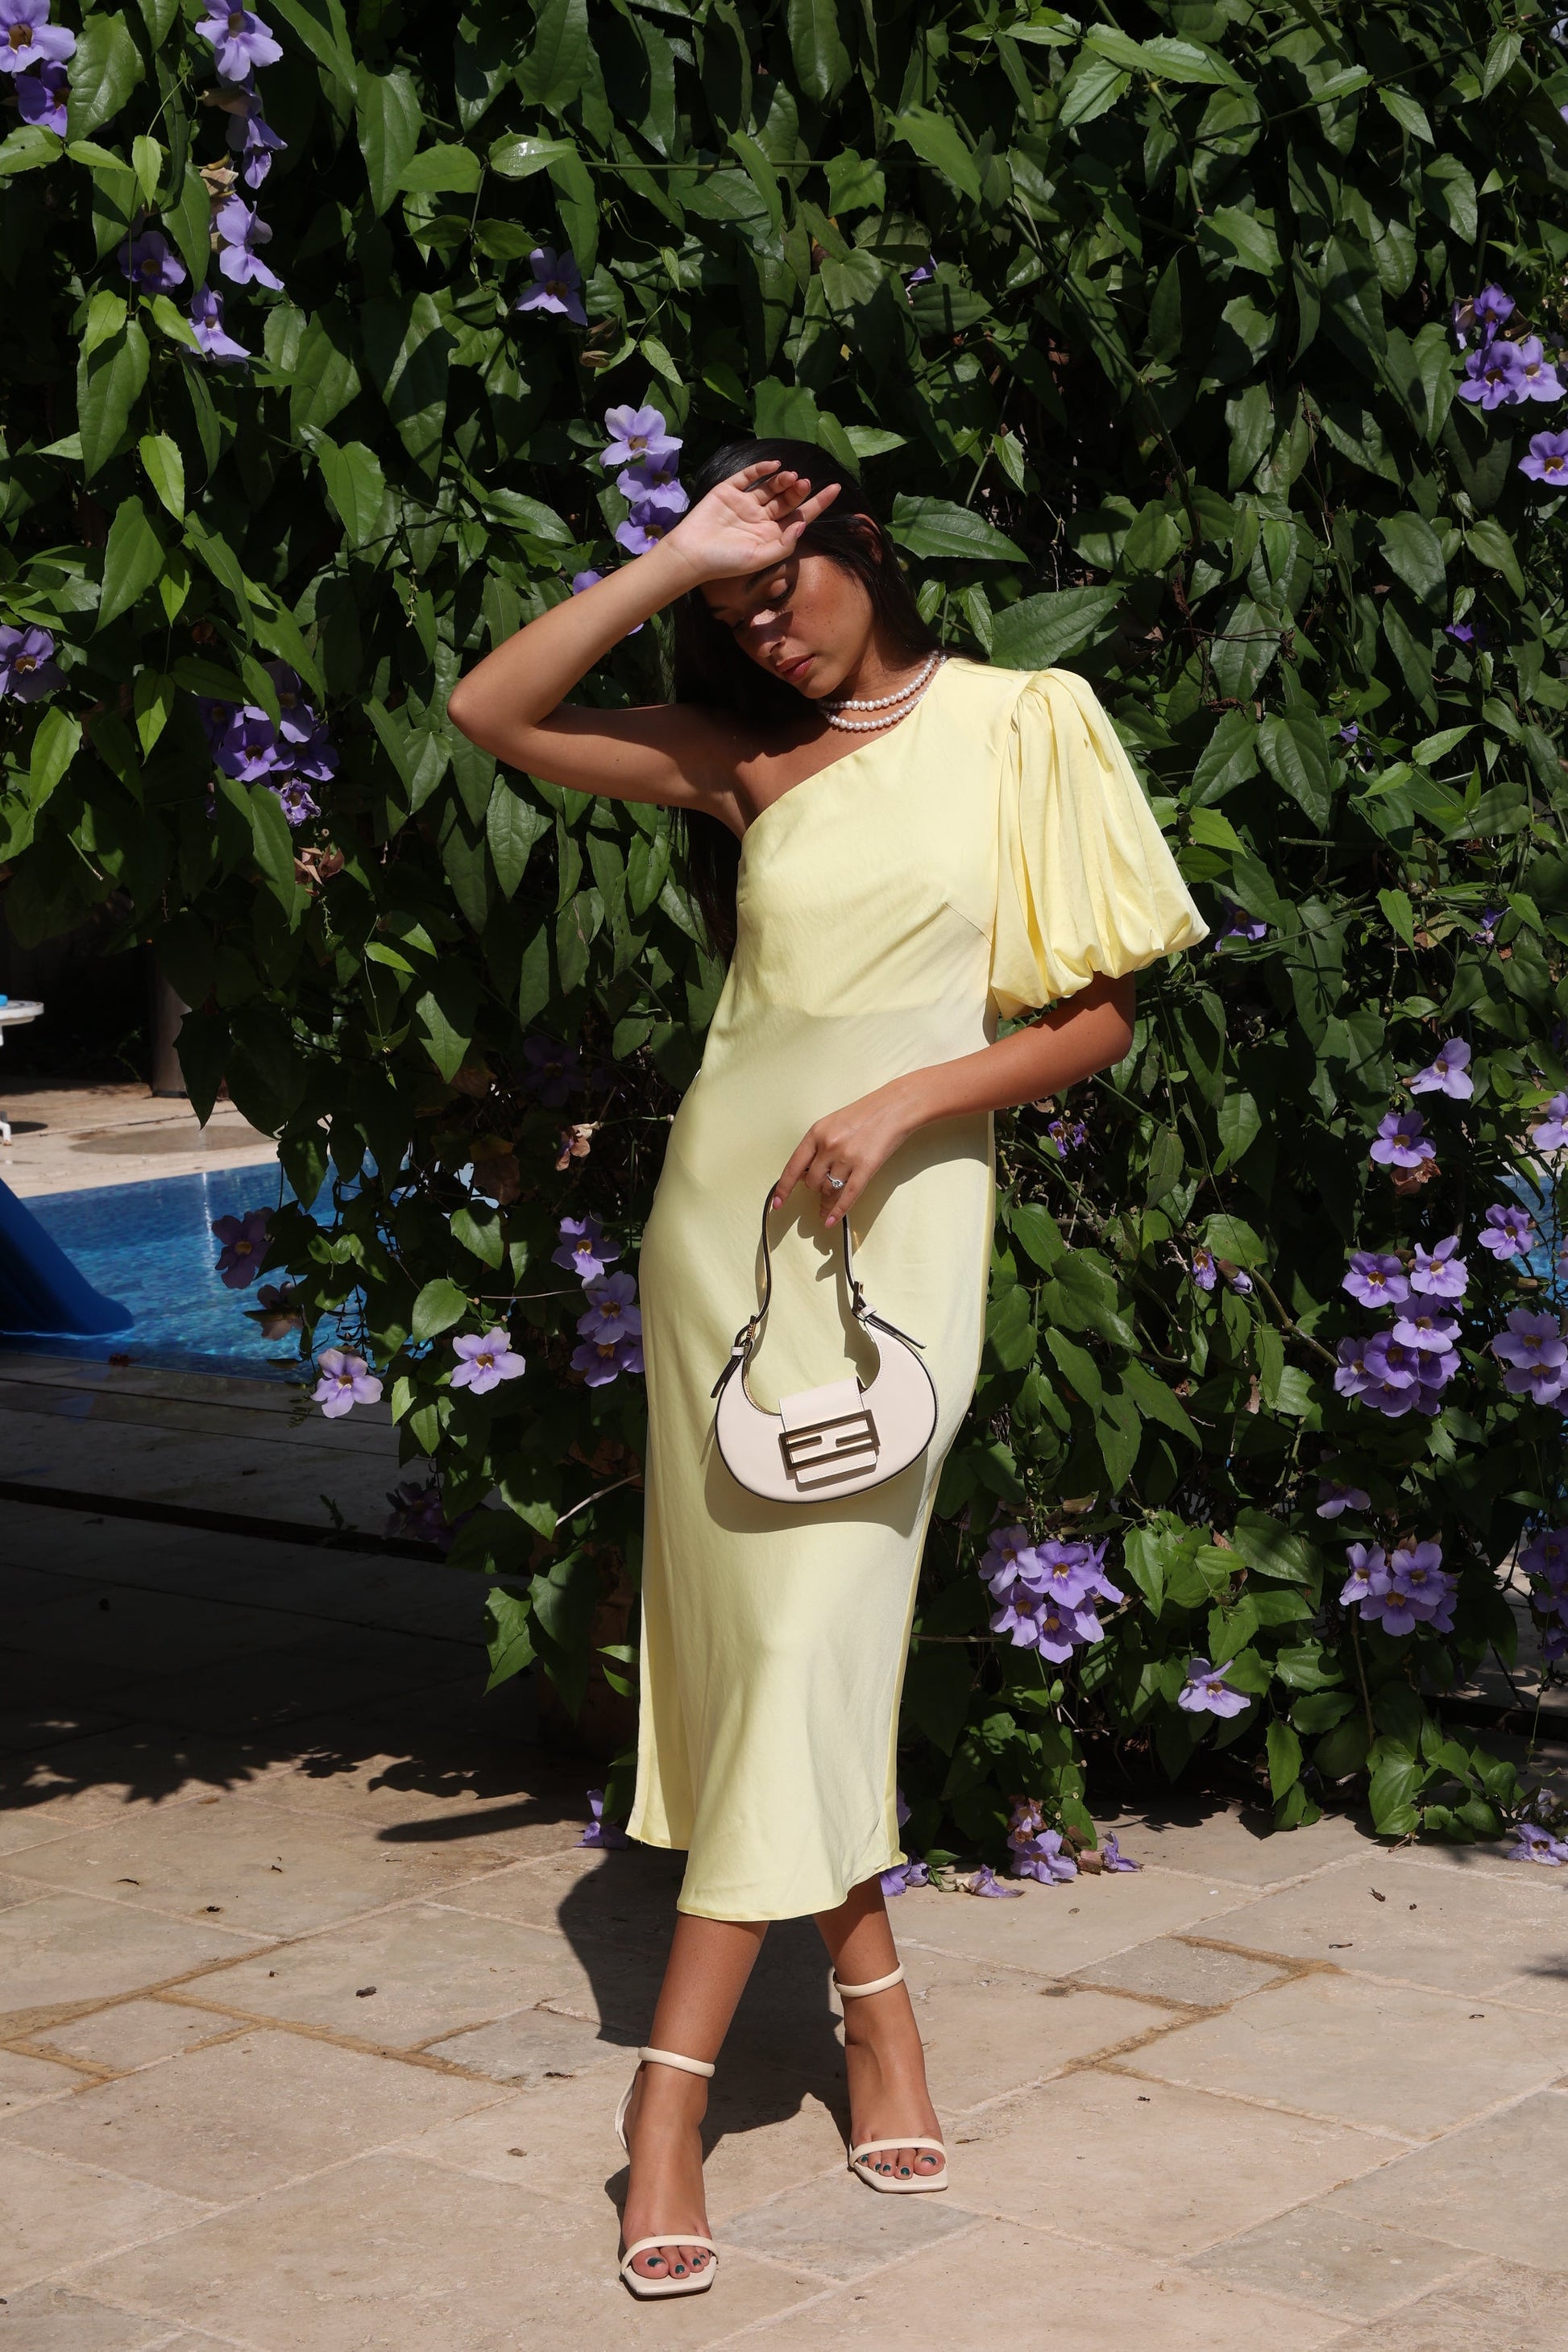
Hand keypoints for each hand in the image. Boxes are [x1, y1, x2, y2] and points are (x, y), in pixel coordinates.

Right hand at [662, 462, 841, 587]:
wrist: (691, 554)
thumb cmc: (726, 562)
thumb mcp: (760, 558)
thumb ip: (784, 544)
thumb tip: (803, 523)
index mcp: (771, 535)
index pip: (800, 516)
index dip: (818, 503)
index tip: (835, 488)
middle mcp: (761, 518)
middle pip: (787, 500)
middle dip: (798, 491)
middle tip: (804, 483)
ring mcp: (745, 503)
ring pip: (770, 487)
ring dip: (783, 480)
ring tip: (791, 477)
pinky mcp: (729, 491)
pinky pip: (748, 476)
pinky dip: (761, 469)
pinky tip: (774, 466)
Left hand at [771, 1079, 921, 1227]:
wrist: (894, 1107)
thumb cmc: (865, 1114)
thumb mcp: (832, 1124)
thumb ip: (817, 1147)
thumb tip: (806, 1174)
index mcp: (816, 1133)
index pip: (793, 1167)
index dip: (783, 1189)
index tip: (778, 1203)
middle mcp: (828, 1145)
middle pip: (811, 1182)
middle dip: (815, 1188)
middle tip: (821, 1187)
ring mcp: (847, 1157)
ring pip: (828, 1189)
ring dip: (827, 1198)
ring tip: (828, 1201)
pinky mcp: (866, 1167)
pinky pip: (848, 1196)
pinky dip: (837, 1211)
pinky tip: (830, 1220)